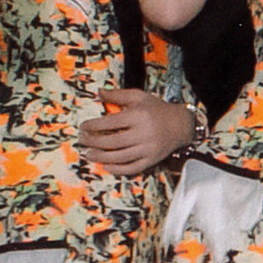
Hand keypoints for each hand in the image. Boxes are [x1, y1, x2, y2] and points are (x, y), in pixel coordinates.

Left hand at [78, 89, 193, 174]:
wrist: (180, 124)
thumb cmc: (156, 109)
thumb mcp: (138, 96)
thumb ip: (117, 95)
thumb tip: (98, 93)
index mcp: (138, 116)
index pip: (110, 123)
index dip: (93, 126)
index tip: (83, 127)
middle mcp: (143, 134)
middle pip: (112, 142)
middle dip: (93, 142)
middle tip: (82, 141)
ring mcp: (148, 149)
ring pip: (120, 157)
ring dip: (100, 157)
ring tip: (88, 154)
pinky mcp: (152, 160)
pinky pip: (132, 168)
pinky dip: (117, 169)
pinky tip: (106, 166)